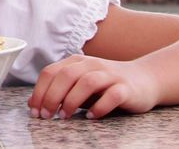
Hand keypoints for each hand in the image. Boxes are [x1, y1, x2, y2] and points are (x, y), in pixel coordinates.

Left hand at [28, 55, 158, 119]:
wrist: (145, 79)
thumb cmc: (106, 85)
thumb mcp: (79, 85)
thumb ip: (59, 91)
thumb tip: (34, 105)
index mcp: (76, 62)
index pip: (50, 72)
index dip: (39, 91)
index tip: (34, 111)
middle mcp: (91, 65)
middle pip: (65, 76)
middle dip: (51, 97)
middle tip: (47, 116)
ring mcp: (110, 75)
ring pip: (86, 82)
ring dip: (72, 101)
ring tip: (65, 116)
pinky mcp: (126, 88)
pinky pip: (112, 96)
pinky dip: (99, 107)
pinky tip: (91, 116)